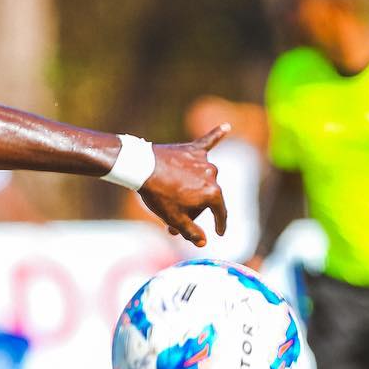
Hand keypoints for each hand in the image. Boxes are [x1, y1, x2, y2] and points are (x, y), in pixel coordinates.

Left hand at [139, 125, 228, 248]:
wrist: (142, 168)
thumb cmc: (158, 195)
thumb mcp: (173, 219)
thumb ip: (191, 231)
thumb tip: (204, 241)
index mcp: (213, 193)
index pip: (220, 212)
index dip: (219, 225)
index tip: (219, 233)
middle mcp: (214, 174)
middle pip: (206, 198)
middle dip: (191, 211)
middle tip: (171, 224)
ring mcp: (204, 160)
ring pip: (201, 180)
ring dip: (191, 191)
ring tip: (172, 201)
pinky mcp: (193, 149)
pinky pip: (208, 141)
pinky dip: (217, 135)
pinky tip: (226, 127)